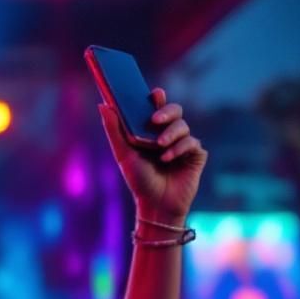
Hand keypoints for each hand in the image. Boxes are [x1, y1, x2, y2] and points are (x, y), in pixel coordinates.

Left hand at [98, 89, 206, 223]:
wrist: (156, 205)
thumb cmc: (139, 180)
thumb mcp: (124, 154)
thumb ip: (114, 130)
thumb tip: (103, 105)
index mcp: (152, 130)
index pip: (156, 107)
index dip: (157, 97)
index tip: (154, 93)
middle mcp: (169, 133)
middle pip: (175, 110)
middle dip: (166, 111)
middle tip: (155, 119)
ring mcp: (184, 143)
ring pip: (182, 126)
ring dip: (170, 134)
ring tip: (159, 146)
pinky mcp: (196, 155)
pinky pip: (191, 143)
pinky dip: (178, 149)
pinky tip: (167, 158)